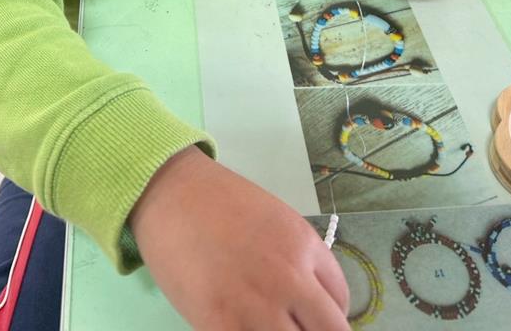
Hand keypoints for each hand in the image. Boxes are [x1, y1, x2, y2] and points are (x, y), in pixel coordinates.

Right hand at [130, 147, 349, 330]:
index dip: (330, 317)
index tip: (313, 320)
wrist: (170, 192)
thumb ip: (295, 258)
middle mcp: (291, 278)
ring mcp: (258, 306)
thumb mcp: (273, 220)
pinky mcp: (221, 326)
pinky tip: (239, 328)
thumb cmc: (216, 202)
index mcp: (304, 246)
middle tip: (294, 327)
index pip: (341, 300)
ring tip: (266, 327)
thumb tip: (306, 297)